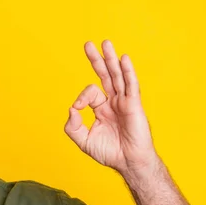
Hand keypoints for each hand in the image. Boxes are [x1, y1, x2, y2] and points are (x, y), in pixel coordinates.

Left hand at [64, 40, 158, 176]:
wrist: (128, 162)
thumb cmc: (109, 152)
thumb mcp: (84, 141)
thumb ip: (73, 126)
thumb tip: (71, 108)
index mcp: (102, 108)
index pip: (90, 93)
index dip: (81, 97)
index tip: (77, 108)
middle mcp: (113, 102)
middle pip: (105, 75)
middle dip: (97, 60)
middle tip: (89, 44)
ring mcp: (124, 101)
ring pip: (117, 76)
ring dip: (111, 59)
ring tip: (106, 43)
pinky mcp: (134, 105)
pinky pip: (131, 85)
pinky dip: (127, 71)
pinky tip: (123, 59)